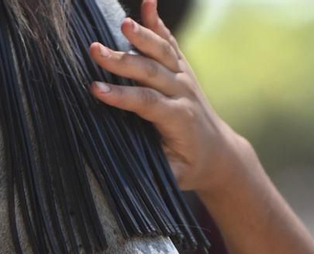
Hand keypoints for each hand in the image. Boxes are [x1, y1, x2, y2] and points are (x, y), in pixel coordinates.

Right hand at [88, 0, 248, 196]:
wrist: (219, 152)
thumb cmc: (191, 165)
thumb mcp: (176, 175)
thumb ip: (159, 170)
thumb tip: (129, 173)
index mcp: (179, 119)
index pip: (146, 103)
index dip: (121, 96)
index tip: (95, 89)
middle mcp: (183, 93)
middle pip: (150, 72)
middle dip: (122, 61)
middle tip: (94, 50)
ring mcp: (184, 77)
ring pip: (161, 52)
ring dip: (143, 36)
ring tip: (124, 23)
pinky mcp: (183, 68)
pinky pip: (169, 42)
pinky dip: (158, 22)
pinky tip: (148, 2)